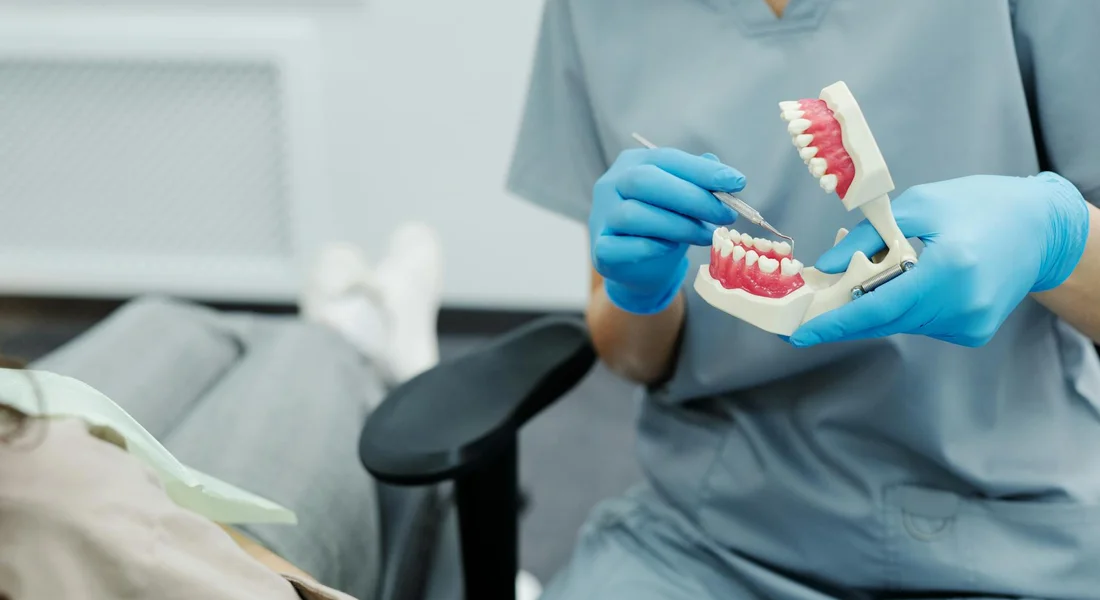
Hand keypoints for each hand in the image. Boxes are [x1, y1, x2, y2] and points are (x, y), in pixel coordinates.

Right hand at [590, 148, 742, 313]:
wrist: (640, 269)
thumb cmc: (664, 227)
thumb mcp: (684, 202)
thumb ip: (699, 186)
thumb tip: (724, 177)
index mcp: (632, 163)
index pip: (667, 159)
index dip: (702, 171)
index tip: (737, 182)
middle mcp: (611, 185)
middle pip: (645, 181)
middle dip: (691, 197)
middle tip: (725, 214)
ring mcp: (601, 217)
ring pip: (634, 214)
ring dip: (677, 225)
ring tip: (705, 235)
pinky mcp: (600, 250)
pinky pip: (621, 247)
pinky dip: (650, 247)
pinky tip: (670, 249)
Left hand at [790, 172, 1089, 346]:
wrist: (1040, 228)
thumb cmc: (979, 206)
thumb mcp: (919, 206)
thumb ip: (868, 237)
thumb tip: (826, 267)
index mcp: (950, 270)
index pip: (880, 307)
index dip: (837, 323)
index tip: (800, 335)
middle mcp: (961, 306)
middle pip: (884, 321)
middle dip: (843, 317)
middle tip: (804, 314)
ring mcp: (969, 325)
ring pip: (900, 324)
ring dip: (872, 308)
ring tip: (855, 284)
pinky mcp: (972, 333)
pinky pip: (919, 324)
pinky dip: (901, 308)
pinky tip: (903, 284)